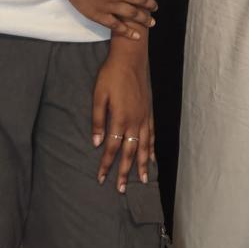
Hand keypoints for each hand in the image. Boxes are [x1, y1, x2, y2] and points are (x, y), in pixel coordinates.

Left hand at [92, 38, 154, 191]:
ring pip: (144, 146)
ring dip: (143, 164)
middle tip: (121, 189)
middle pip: (130, 152)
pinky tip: (152, 156)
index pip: (111, 148)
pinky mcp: (149, 111)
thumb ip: (97, 120)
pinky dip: (152, 147)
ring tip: (143, 180)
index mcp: (119, 118)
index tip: (101, 178)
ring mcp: (144, 117)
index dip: (106, 164)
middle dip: (125, 172)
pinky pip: (152, 134)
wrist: (130, 58)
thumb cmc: (111, 74)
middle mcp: (134, 121)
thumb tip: (96, 143)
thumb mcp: (98, 96)